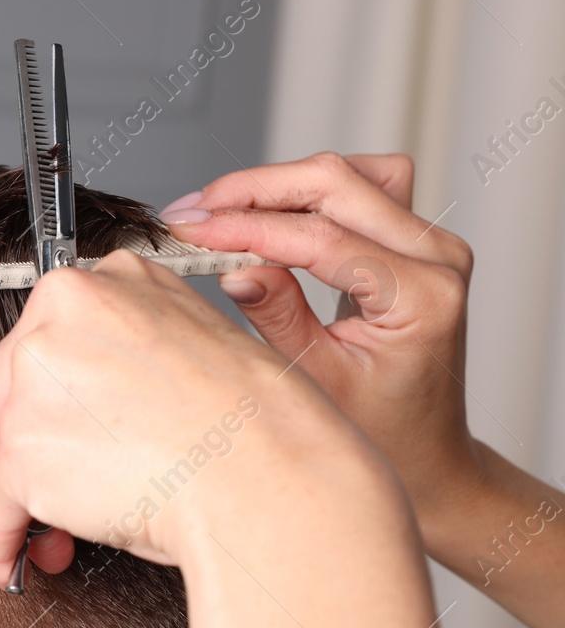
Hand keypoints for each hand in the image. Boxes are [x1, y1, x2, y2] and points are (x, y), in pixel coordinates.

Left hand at [0, 249, 358, 586]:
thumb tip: (83, 414)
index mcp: (107, 282)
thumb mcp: (192, 348)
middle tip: (32, 497)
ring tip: (48, 538)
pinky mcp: (23, 450)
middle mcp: (58, 317)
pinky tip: (13, 558)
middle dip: (9, 456)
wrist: (270, 477)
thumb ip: (126, 359)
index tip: (52, 434)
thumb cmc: (254, 431)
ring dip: (14, 502)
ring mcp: (34, 381)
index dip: (42, 405)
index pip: (41, 345)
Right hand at [157, 152, 480, 537]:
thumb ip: (278, 316)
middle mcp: (437, 257)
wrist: (426, 453)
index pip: (320, 236)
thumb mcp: (318, 382)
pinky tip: (266, 214)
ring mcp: (430, 243)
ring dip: (280, 184)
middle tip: (192, 211)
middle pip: (336, 183)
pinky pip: (361, 188)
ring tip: (221, 209)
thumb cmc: (382, 433)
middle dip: (254, 190)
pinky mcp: (413, 240)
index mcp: (422, 296)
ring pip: (349, 174)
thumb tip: (234, 266)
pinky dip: (307, 193)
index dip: (246, 226)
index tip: (191, 229)